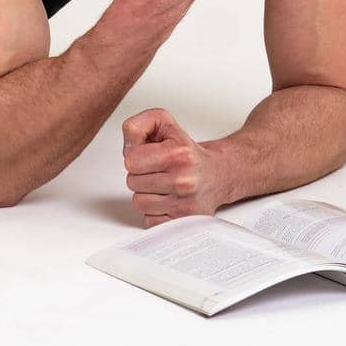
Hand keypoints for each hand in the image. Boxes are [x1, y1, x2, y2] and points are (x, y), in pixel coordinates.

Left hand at [122, 108, 226, 227]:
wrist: (218, 173)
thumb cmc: (188, 152)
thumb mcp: (164, 124)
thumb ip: (137, 126)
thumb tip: (127, 145)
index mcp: (179, 154)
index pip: (131, 161)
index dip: (135, 156)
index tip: (149, 155)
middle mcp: (184, 180)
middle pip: (132, 182)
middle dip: (141, 175)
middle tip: (158, 170)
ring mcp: (185, 204)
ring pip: (139, 202)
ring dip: (146, 194)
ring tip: (163, 185)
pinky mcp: (183, 221)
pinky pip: (149, 219)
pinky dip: (155, 211)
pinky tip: (167, 199)